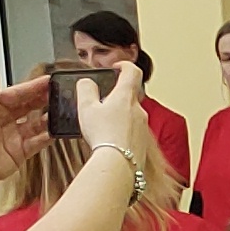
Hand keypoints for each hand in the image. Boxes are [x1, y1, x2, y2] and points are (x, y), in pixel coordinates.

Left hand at [0, 68, 53, 183]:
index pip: (16, 94)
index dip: (31, 87)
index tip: (46, 81)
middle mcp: (6, 120)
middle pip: (29, 106)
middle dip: (44, 99)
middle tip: (59, 92)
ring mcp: (15, 136)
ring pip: (37, 123)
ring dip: (49, 117)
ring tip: (62, 111)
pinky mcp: (21, 151)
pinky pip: (38, 142)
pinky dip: (48, 137)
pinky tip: (56, 132)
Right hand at [70, 56, 150, 170]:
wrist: (118, 164)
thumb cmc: (104, 136)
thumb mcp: (86, 107)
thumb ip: (86, 89)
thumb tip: (88, 83)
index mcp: (126, 96)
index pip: (132, 71)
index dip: (124, 65)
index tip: (116, 67)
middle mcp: (139, 110)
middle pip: (131, 95)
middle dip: (117, 95)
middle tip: (103, 100)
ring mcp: (143, 127)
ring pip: (132, 114)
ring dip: (119, 115)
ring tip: (103, 124)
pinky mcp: (143, 143)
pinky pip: (133, 131)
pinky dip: (123, 131)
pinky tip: (110, 139)